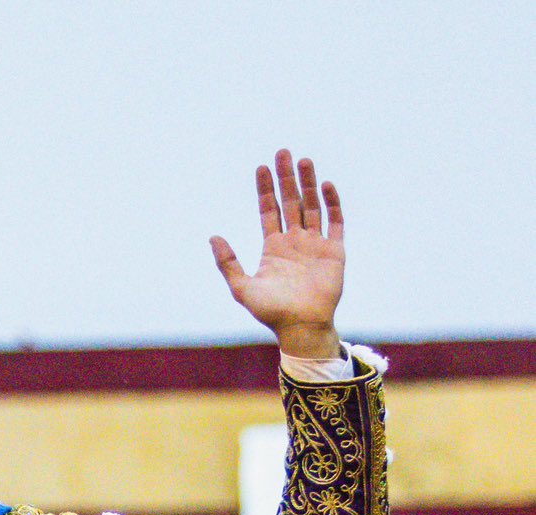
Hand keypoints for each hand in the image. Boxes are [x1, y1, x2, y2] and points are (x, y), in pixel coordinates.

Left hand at [210, 150, 343, 357]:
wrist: (302, 327)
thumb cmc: (271, 313)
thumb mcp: (242, 288)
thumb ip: (228, 263)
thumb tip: (213, 236)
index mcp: (273, 248)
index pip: (269, 210)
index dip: (265, 189)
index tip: (261, 167)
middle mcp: (295, 242)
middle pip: (291, 201)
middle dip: (286, 178)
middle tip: (282, 152)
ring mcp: (315, 244)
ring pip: (312, 206)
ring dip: (308, 183)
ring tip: (303, 160)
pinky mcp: (334, 251)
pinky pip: (335, 221)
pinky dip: (331, 203)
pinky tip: (325, 185)